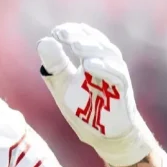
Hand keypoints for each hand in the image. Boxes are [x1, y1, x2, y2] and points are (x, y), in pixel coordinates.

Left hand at [37, 23, 156, 166]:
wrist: (104, 135)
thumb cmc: (85, 108)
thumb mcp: (63, 87)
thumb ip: (55, 66)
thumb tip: (43, 42)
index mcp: (92, 59)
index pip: (84, 38)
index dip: (72, 32)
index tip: (56, 31)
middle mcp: (107, 63)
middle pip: (97, 43)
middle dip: (79, 36)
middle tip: (62, 33)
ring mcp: (116, 76)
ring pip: (109, 55)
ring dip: (91, 49)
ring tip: (75, 45)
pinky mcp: (122, 91)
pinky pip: (117, 76)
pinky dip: (104, 69)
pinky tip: (90, 65)